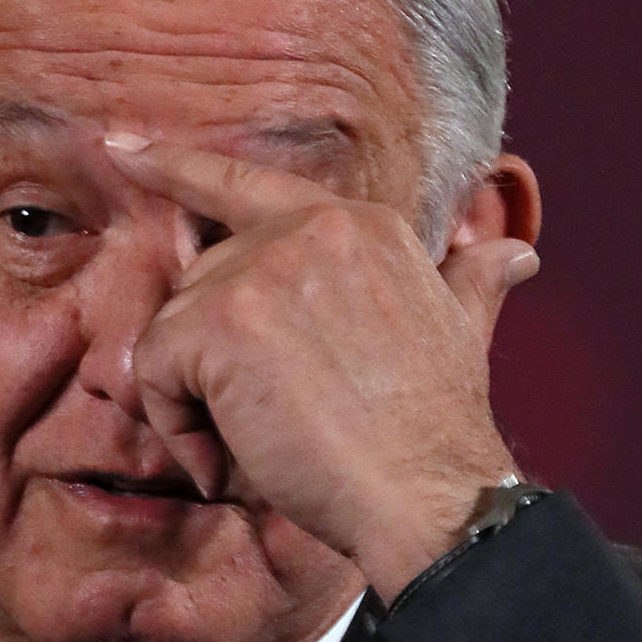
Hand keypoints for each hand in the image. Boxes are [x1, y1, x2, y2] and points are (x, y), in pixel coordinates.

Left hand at [103, 134, 539, 602]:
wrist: (433, 494)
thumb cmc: (439, 433)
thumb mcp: (462, 331)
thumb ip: (471, 282)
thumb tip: (518, 255)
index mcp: (359, 224)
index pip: (248, 184)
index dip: (179, 165)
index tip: (123, 146)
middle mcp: (309, 228)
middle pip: (203, 280)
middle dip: (210, 355)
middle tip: (257, 423)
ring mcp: (262, 269)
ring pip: (173, 328)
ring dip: (194, 401)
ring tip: (251, 449)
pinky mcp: (221, 323)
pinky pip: (153, 372)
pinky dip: (176, 428)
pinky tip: (226, 463)